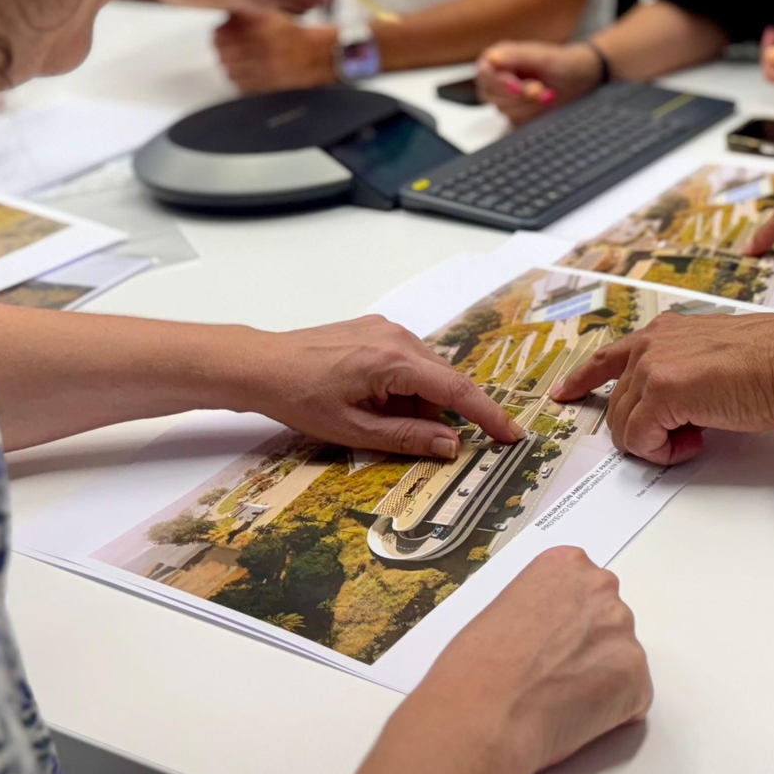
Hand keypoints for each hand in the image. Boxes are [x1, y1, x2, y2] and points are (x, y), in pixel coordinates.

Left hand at [214, 10, 337, 92]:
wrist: (320, 56)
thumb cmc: (297, 36)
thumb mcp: (274, 16)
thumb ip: (250, 14)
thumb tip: (229, 15)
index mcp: (262, 33)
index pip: (224, 36)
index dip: (219, 34)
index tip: (221, 32)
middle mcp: (262, 52)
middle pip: (224, 54)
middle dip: (222, 49)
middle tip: (225, 46)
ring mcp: (264, 71)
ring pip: (229, 71)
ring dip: (229, 64)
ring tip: (235, 59)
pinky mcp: (267, 86)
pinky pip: (241, 85)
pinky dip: (239, 79)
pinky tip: (245, 71)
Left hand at [232, 315, 522, 457]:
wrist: (261, 365)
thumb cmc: (300, 398)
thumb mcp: (355, 429)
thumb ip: (409, 437)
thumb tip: (452, 445)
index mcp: (395, 360)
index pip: (457, 390)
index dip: (489, 415)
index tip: (512, 435)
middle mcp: (398, 336)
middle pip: (443, 381)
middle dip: (438, 414)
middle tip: (415, 441)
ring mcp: (386, 328)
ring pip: (425, 373)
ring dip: (416, 402)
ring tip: (374, 418)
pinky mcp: (375, 329)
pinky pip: (407, 362)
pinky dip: (403, 387)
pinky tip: (373, 401)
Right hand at [343, 547, 651, 773]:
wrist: (483, 714)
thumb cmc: (475, 669)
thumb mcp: (501, 610)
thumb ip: (540, 608)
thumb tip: (550, 633)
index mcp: (566, 564)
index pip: (583, 588)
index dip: (566, 622)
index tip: (551, 641)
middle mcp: (601, 589)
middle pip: (607, 621)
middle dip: (588, 647)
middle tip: (555, 674)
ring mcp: (623, 633)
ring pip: (620, 659)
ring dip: (599, 678)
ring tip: (558, 699)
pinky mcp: (636, 678)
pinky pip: (632, 698)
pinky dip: (611, 712)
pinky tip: (574, 716)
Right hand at [477, 41, 603, 123]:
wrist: (581, 79)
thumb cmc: (563, 62)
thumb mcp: (542, 57)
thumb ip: (517, 56)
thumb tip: (492, 57)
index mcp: (499, 57)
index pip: (484, 74)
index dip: (500, 83)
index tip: (519, 88)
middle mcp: (497, 77)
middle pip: (493, 95)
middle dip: (520, 95)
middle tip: (541, 88)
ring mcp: (505, 97)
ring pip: (504, 110)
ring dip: (529, 105)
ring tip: (547, 94)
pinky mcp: (515, 112)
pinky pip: (515, 121)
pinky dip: (533, 115)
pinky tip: (545, 104)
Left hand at [551, 311, 773, 465]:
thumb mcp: (715, 360)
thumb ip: (685, 374)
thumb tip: (678, 410)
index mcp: (666, 332)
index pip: (609, 356)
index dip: (583, 379)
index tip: (564, 393)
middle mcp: (652, 343)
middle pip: (619, 405)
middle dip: (645, 430)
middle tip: (687, 436)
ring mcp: (654, 366)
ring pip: (626, 426)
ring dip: (658, 442)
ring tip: (698, 436)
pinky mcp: (662, 392)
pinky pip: (640, 439)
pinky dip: (663, 451)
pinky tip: (696, 441)